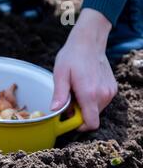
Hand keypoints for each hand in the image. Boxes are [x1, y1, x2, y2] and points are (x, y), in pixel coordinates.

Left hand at [51, 9, 117, 131]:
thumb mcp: (60, 75)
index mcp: (89, 94)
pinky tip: (84, 87)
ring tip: (76, 91)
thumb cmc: (72, 57)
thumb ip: (59, 94)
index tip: (68, 119)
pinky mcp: (112, 89)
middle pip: (91, 118)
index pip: (90, 123)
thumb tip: (54, 110)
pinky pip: (101, 103)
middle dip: (78, 114)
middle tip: (69, 100)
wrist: (89, 42)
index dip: (78, 126)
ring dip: (85, 107)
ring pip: (96, 111)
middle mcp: (103, 95)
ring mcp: (110, 92)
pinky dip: (91, 100)